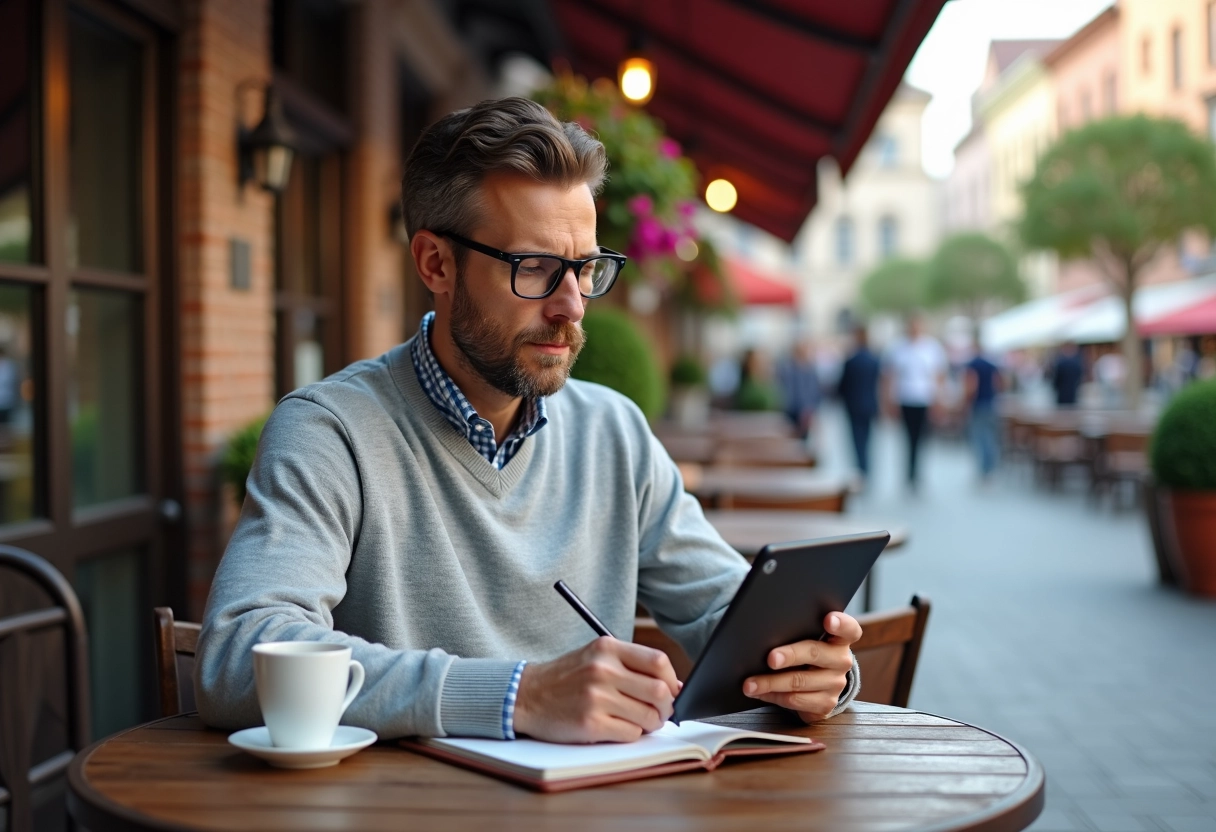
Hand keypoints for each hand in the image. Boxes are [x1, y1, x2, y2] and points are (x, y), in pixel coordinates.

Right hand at [512, 638, 680, 742]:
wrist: (526, 695)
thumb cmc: (566, 678)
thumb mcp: (596, 658)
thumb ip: (632, 666)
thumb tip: (675, 686)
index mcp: (607, 648)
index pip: (659, 662)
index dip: (672, 680)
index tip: (671, 690)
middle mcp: (602, 670)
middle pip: (660, 691)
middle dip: (667, 707)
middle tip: (660, 712)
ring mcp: (596, 697)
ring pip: (649, 716)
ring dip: (650, 724)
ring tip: (638, 721)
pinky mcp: (590, 723)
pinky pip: (631, 734)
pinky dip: (631, 734)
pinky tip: (618, 727)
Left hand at [741, 612, 861, 722]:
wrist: (818, 683)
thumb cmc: (806, 652)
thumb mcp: (806, 638)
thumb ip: (796, 631)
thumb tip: (763, 629)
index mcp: (840, 638)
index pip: (848, 628)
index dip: (840, 623)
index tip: (828, 619)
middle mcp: (841, 660)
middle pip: (814, 653)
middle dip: (790, 655)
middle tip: (770, 658)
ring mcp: (835, 684)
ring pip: (799, 681)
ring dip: (770, 682)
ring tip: (750, 683)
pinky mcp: (825, 704)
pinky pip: (795, 700)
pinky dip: (773, 696)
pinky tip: (759, 693)